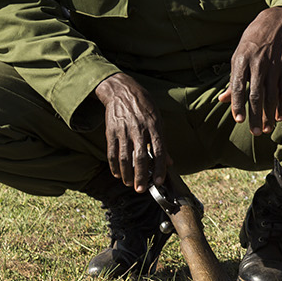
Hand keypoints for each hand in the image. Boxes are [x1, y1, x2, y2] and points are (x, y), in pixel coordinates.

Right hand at [94, 72, 169, 192]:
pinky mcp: (111, 131)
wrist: (122, 91)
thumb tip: (170, 162)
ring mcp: (123, 130)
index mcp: (154, 126)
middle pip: (140, 158)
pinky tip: (117, 174)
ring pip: (124, 158)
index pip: (159, 151)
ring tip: (129, 184)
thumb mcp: (158, 120)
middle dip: (140, 176)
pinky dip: (114, 165)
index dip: (159, 168)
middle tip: (141, 189)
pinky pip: (111, 152)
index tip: (159, 181)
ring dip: (126, 174)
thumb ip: (163, 142)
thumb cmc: (144, 106)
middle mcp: (139, 129)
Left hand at [216, 6, 281, 134]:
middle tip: (255, 132)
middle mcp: (257, 64)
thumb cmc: (252, 43)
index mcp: (241, 61)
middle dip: (256, 115)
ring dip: (269, 114)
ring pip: (271, 95)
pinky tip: (280, 116)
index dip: (238, 104)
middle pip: (256, 94)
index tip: (239, 120)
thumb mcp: (238, 56)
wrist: (275, 24)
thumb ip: (232, 80)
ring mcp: (273, 66)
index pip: (238, 86)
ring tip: (267, 129)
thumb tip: (222, 100)